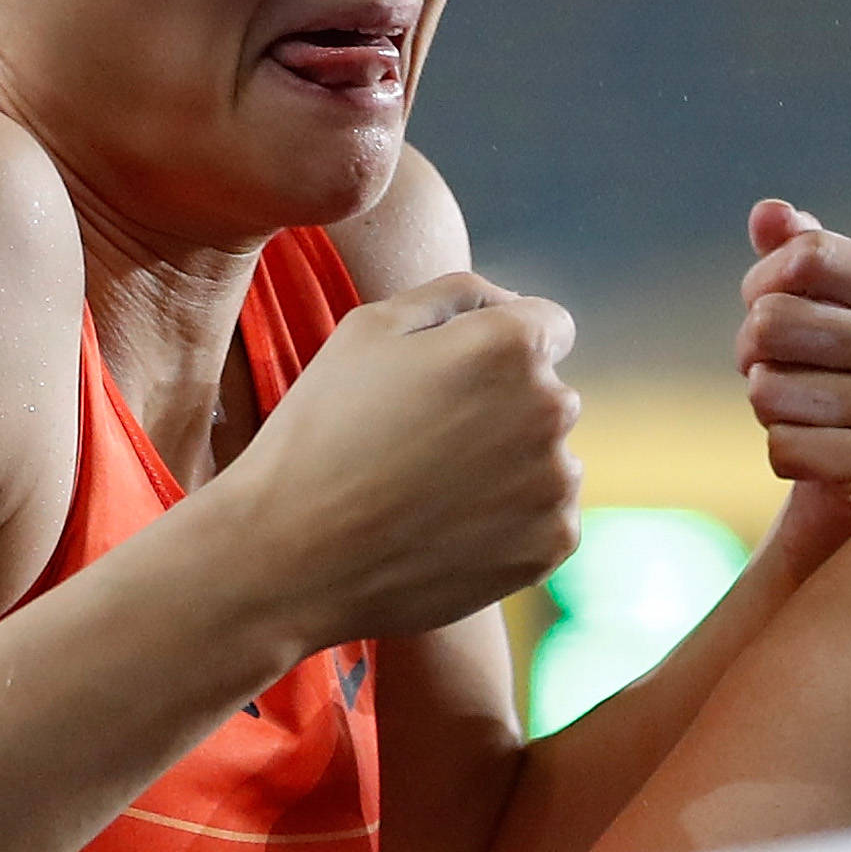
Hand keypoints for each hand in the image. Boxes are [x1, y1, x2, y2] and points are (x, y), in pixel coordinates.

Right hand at [206, 272, 582, 649]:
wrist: (292, 558)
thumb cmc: (323, 432)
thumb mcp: (370, 328)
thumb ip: (458, 293)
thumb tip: (515, 304)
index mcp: (512, 346)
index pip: (549, 326)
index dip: (497, 347)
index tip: (453, 380)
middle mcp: (553, 409)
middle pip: (548, 395)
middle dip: (503, 407)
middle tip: (424, 442)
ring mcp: (557, 484)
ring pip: (549, 460)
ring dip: (509, 468)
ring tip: (428, 491)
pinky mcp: (552, 546)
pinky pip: (545, 519)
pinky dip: (508, 525)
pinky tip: (445, 530)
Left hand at [736, 200, 850, 548]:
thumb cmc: (847, 371)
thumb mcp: (832, 302)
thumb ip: (799, 249)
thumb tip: (768, 213)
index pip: (809, 255)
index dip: (763, 280)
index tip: (765, 304)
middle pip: (776, 320)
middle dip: (750, 345)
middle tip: (767, 364)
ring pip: (768, 389)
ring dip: (765, 402)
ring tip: (798, 409)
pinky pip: (782, 446)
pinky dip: (781, 450)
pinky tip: (814, 452)